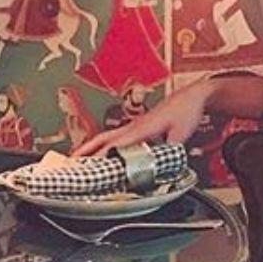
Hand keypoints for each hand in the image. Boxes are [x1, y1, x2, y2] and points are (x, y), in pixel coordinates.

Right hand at [73, 80, 209, 156]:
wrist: (192, 96)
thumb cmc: (185, 112)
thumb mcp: (181, 135)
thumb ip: (169, 151)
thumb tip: (161, 165)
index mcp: (141, 128)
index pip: (115, 144)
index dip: (101, 155)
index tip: (88, 165)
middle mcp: (134, 126)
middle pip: (103, 137)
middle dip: (85, 149)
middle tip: (70, 161)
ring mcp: (134, 125)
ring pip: (107, 136)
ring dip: (91, 146)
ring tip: (78, 158)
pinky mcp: (138, 126)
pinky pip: (115, 136)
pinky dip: (103, 144)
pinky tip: (101, 151)